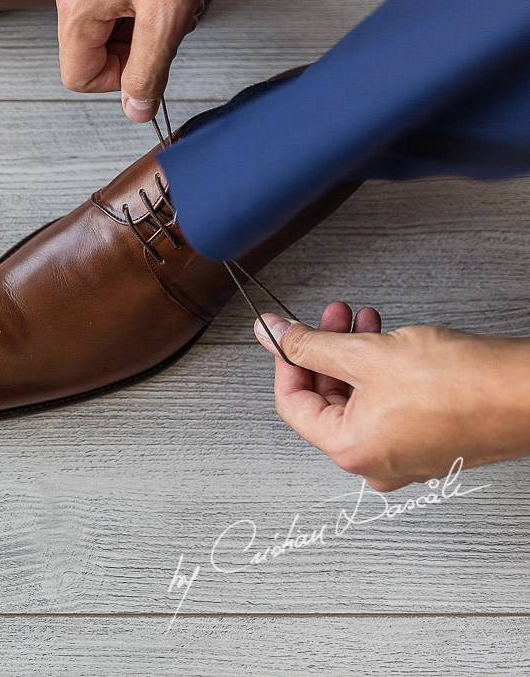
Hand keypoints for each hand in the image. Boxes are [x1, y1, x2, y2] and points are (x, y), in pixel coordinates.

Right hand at [50, 0, 323, 120]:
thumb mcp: (167, 17)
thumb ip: (148, 71)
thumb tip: (136, 110)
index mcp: (76, 5)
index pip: (78, 76)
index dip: (119, 81)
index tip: (152, 61)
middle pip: (92, 48)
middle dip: (136, 46)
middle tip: (171, 22)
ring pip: (108, 20)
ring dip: (144, 19)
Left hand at [256, 303, 529, 490]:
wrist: (529, 394)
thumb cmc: (465, 385)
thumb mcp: (366, 353)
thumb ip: (311, 344)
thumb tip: (274, 335)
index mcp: (350, 450)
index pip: (292, 404)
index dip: (287, 361)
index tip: (289, 333)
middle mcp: (375, 463)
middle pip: (326, 401)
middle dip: (326, 351)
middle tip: (333, 316)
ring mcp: (404, 456)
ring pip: (359, 400)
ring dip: (354, 356)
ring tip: (364, 321)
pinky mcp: (430, 443)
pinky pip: (389, 407)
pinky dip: (381, 373)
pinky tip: (390, 342)